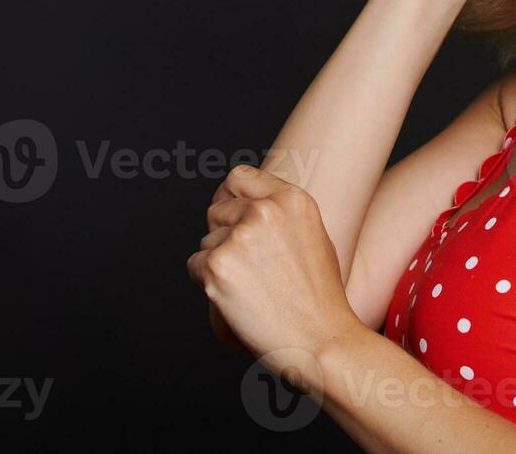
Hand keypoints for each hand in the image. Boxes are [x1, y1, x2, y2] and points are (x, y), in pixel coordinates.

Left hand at [186, 165, 363, 385]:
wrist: (320, 339)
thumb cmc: (319, 297)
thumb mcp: (313, 236)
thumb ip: (281, 214)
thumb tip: (246, 203)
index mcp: (293, 199)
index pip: (239, 177)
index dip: (230, 197)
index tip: (230, 216)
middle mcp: (267, 210)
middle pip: (217, 210)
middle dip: (224, 236)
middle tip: (251, 269)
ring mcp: (241, 237)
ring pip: (206, 241)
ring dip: (218, 263)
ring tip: (253, 289)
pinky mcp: (218, 266)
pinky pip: (195, 266)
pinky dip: (208, 284)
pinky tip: (238, 299)